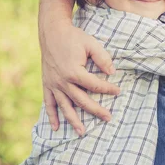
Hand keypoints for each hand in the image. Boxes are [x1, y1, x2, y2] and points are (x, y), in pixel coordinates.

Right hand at [41, 21, 119, 135]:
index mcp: (74, 72)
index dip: (108, 89)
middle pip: (82, 101)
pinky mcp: (47, 84)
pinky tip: (56, 127)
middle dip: (96, 110)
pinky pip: (49, 103)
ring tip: (82, 132)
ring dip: (73, 120)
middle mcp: (63, 81)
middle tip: (108, 118)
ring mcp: (53, 84)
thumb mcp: (91, 44)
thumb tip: (113, 72)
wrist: (52, 32)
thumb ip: (103, 58)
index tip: (118, 91)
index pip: (95, 86)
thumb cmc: (74, 37)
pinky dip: (52, 116)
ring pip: (65, 107)